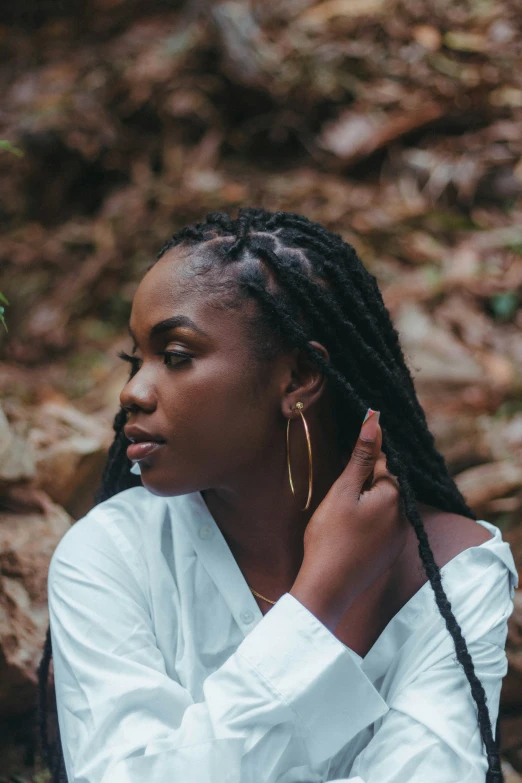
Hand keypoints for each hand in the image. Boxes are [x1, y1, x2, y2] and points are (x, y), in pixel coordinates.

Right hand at [290, 410, 409, 631]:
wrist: (328, 587)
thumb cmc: (330, 536)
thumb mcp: (343, 491)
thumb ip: (361, 456)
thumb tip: (374, 420)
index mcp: (394, 496)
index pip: (384, 463)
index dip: (362, 460)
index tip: (344, 464)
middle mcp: (404, 516)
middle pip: (386, 484)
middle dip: (366, 480)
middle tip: (340, 492)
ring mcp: (399, 537)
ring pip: (384, 505)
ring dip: (368, 500)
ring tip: (342, 511)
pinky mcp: (390, 553)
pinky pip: (383, 525)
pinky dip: (369, 521)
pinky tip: (349, 529)